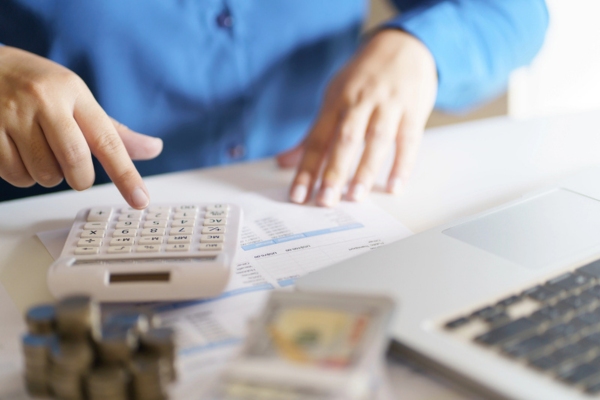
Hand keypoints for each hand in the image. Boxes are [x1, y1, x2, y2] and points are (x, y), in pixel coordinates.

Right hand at [0, 46, 162, 208]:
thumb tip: (153, 149)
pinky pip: (16, 176)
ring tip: (38, 150)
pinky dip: (23, 175)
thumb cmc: (37, 86)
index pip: (108, 141)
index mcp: (73, 91)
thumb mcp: (76, 97)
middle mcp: (43, 100)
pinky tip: (18, 151)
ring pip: (44, 175)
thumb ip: (113, 130)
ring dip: (48, 175)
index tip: (141, 199)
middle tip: (75, 169)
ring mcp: (11, 115)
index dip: (126, 175)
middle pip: (75, 163)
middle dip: (80, 178)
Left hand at [278, 30, 436, 206]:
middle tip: (326, 200)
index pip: (317, 140)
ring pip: (376, 140)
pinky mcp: (413, 111)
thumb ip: (313, 133)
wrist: (404, 46)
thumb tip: (284, 162)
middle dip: (334, 171)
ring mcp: (388, 105)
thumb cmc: (363, 77)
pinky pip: (408, 140)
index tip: (298, 196)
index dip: (306, 169)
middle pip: (345, 139)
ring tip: (355, 196)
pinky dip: (402, 165)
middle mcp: (360, 102)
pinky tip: (395, 187)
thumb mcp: (334, 96)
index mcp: (336, 101)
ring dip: (365, 170)